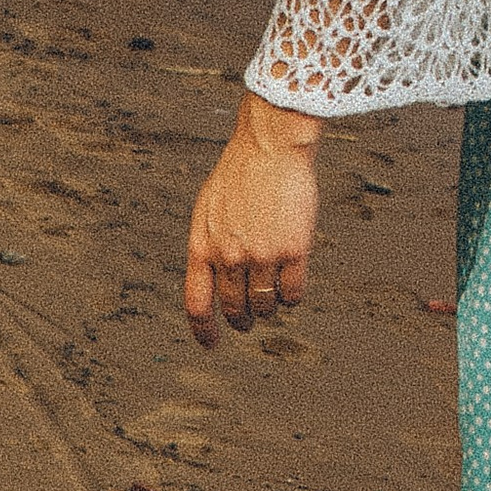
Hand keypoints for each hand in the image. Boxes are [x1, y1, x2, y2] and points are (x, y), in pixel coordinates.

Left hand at [183, 92, 319, 332]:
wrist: (270, 146)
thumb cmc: (240, 172)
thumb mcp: (208, 209)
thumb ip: (209, 244)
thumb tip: (214, 277)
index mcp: (202, 245)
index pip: (196, 303)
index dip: (203, 330)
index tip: (212, 344)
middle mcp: (229, 255)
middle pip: (234, 308)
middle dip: (241, 321)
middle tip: (247, 323)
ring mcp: (261, 255)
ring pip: (264, 304)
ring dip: (267, 309)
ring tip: (271, 302)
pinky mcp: (293, 250)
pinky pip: (293, 292)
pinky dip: (292, 297)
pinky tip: (292, 290)